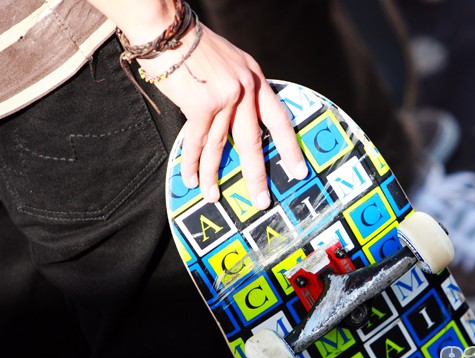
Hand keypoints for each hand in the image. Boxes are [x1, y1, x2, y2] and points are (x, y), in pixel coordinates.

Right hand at [140, 23, 307, 208]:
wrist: (168, 31)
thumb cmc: (195, 48)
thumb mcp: (231, 62)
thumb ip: (240, 88)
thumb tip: (239, 118)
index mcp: (255, 78)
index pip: (280, 119)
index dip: (290, 148)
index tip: (298, 170)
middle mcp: (245, 88)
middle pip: (254, 141)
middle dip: (257, 175)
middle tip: (261, 200)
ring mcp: (225, 97)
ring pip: (220, 146)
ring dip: (214, 175)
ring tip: (213, 197)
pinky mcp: (201, 104)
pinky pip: (197, 142)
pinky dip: (192, 163)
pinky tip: (191, 179)